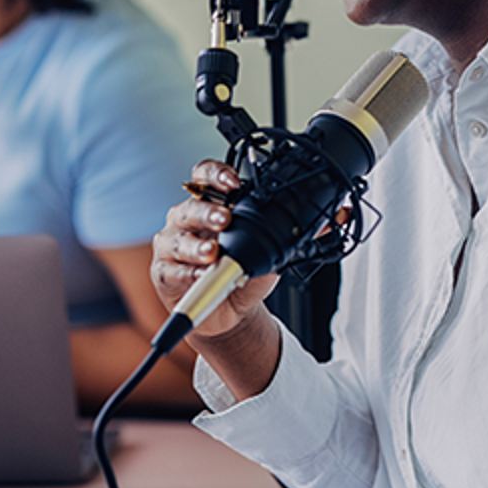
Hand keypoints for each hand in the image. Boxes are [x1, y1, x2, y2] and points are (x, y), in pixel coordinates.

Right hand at [152, 159, 277, 338]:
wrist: (231, 312)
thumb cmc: (244, 273)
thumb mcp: (269, 252)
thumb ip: (286, 235)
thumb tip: (323, 221)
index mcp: (211, 205)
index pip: (206, 177)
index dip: (216, 175)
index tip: (234, 182)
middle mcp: (187, 219)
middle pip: (191, 206)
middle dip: (208, 211)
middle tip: (225, 218)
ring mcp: (173, 245)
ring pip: (178, 238)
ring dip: (197, 245)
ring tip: (213, 251)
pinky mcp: (164, 273)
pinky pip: (171, 269)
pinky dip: (188, 272)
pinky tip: (201, 274)